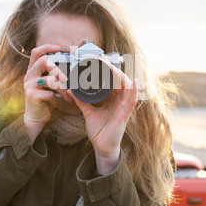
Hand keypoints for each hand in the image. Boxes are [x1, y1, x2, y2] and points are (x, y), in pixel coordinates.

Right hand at [23, 44, 71, 142]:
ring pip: (49, 79)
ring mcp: (29, 85)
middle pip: (43, 61)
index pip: (35, 52)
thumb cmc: (44, 99)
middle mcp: (29, 76)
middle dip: (58, 69)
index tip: (58, 47)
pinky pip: (49, 93)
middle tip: (66, 79)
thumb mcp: (48, 85)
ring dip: (62, 87)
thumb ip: (54, 76)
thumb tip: (71, 68)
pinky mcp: (32, 96)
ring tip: (68, 94)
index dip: (46, 47)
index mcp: (33, 71)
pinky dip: (59, 97)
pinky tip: (64, 101)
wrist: (36, 117)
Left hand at [68, 56, 137, 174]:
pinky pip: (132, 100)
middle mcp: (119, 100)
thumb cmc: (99, 131)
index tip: (98, 60)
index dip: (107, 70)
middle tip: (102, 59)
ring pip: (126, 86)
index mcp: (112, 99)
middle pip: (119, 80)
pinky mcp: (126, 114)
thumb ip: (82, 101)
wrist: (102, 147)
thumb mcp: (88, 113)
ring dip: (119, 75)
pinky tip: (133, 81)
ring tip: (111, 66)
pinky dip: (134, 90)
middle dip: (112, 68)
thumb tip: (71, 90)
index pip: (112, 80)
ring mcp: (124, 106)